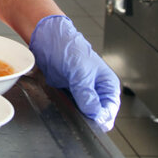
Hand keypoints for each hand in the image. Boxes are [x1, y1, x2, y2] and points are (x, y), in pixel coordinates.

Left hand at [29, 15, 120, 131]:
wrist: (47, 38)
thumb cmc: (68, 47)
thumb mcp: (80, 73)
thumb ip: (87, 95)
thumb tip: (94, 114)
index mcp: (108, 84)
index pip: (110, 110)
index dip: (100, 117)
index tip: (89, 119)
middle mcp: (97, 90)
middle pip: (96, 114)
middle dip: (87, 116)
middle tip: (77, 111)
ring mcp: (83, 91)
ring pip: (83, 112)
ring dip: (75, 111)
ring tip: (68, 102)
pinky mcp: (69, 92)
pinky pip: (70, 106)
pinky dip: (66, 106)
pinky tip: (61, 101)